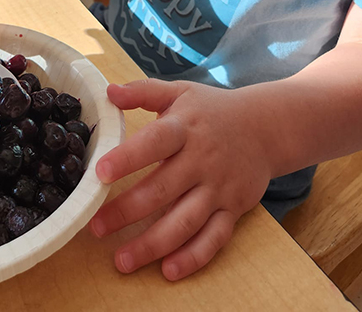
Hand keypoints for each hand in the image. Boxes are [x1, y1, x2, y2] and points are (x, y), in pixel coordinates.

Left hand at [90, 79, 272, 280]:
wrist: (264, 126)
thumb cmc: (212, 110)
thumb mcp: (179, 92)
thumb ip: (143, 92)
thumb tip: (108, 92)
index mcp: (184, 128)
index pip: (154, 142)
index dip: (128, 158)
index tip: (100, 172)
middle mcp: (201, 159)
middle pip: (162, 189)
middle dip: (127, 211)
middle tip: (97, 226)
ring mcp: (218, 187)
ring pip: (185, 221)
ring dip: (152, 244)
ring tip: (122, 260)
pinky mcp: (233, 208)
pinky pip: (214, 238)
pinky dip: (193, 257)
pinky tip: (168, 270)